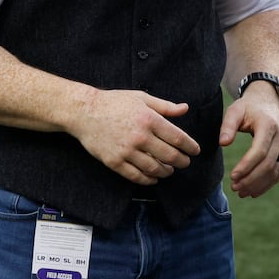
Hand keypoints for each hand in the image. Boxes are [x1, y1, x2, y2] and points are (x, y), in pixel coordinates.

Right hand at [68, 88, 199, 185]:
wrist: (84, 112)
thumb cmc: (114, 102)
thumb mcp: (141, 98)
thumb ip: (165, 106)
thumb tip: (185, 109)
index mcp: (149, 119)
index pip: (178, 138)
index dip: (190, 147)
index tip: (195, 151)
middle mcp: (140, 137)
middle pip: (170, 156)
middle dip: (182, 161)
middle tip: (185, 162)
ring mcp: (126, 151)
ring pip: (155, 169)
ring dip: (167, 172)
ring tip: (170, 170)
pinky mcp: (114, 162)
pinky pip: (136, 176)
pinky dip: (148, 180)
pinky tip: (154, 178)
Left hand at [218, 83, 278, 197]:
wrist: (267, 104)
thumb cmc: (248, 108)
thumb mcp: (235, 110)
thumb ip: (228, 125)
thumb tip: (223, 143)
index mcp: (268, 126)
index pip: (260, 151)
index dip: (247, 166)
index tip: (232, 176)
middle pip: (268, 164)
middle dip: (251, 179)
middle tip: (234, 187)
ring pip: (275, 172)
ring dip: (258, 185)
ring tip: (240, 192)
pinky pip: (278, 174)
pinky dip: (266, 185)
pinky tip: (252, 192)